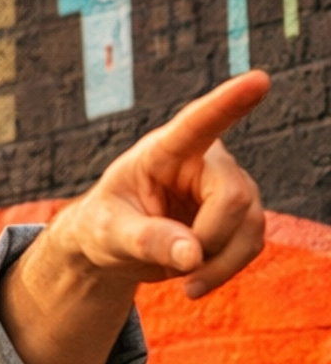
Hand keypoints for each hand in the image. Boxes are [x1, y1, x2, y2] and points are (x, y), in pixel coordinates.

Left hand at [52, 69, 268, 299]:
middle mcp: (205, 160)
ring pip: (251, 224)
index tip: (259, 80)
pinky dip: (226, 269)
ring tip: (185, 283)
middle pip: (234, 196)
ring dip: (220, 264)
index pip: (199, 123)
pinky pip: (252, 243)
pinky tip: (197, 279)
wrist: (114, 248)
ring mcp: (229, 185)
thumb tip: (193, 255)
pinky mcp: (241, 213)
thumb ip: (145, 240)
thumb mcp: (108, 233)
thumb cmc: (103, 226)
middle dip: (209, 240)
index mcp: (165, 150)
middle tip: (178, 267)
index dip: (229, 103)